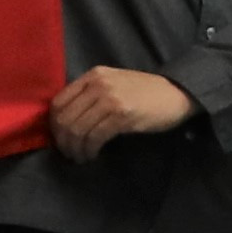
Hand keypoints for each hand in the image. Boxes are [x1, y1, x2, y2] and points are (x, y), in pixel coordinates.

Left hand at [47, 63, 195, 157]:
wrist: (177, 93)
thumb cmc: (145, 92)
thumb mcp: (114, 84)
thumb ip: (91, 94)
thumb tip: (66, 120)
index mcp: (93, 75)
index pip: (58, 102)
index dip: (54, 125)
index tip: (60, 139)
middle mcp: (98, 84)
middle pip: (65, 118)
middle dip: (63, 141)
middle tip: (69, 153)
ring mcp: (110, 98)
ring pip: (78, 129)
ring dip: (76, 149)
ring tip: (81, 157)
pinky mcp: (122, 115)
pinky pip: (95, 136)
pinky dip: (90, 150)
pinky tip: (93, 155)